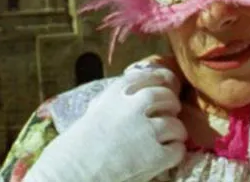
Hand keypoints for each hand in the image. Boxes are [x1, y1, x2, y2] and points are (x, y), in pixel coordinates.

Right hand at [26, 64, 185, 181]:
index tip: (165, 87)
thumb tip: (137, 91)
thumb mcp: (96, 109)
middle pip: (167, 98)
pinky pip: (177, 149)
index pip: (151, 77)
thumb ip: (116, 99)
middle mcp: (134, 105)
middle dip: (171, 107)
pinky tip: (165, 156)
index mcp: (117, 92)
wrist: (72, 171)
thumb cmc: (77, 144)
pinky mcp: (154, 155)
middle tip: (169, 115)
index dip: (161, 82)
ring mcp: (146, 130)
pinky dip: (174, 153)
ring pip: (176, 125)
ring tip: (167, 139)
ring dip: (174, 133)